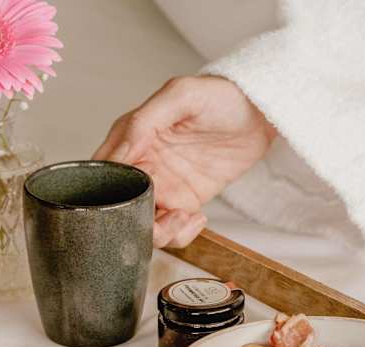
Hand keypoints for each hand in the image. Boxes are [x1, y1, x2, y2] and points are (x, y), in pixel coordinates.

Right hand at [93, 76, 275, 247]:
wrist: (260, 113)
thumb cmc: (220, 95)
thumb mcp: (182, 95)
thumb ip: (145, 120)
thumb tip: (120, 152)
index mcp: (130, 137)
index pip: (104, 172)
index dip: (111, 191)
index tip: (131, 199)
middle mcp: (141, 164)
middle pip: (119, 205)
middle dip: (134, 220)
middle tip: (163, 216)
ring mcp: (163, 185)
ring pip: (142, 223)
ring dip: (159, 232)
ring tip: (184, 217)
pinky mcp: (184, 200)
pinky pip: (171, 228)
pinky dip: (180, 233)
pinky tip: (198, 218)